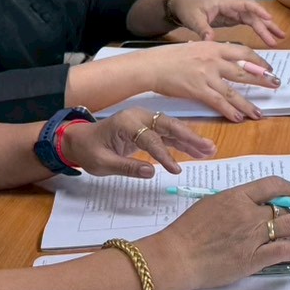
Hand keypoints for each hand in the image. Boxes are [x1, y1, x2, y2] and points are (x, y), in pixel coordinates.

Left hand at [62, 108, 215, 177]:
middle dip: (190, 137)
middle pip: (168, 126)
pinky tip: (196, 150)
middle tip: (208, 148)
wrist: (79, 140)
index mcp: (126, 123)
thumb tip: (151, 172)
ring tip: (209, 149)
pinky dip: (182, 142)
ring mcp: (145, 120)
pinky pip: (168, 134)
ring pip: (172, 128)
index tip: (176, 170)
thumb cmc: (89, 151)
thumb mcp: (102, 163)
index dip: (164, 154)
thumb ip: (127, 167)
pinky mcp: (147, 127)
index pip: (150, 138)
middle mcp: (139, 117)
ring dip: (191, 139)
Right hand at [145, 41, 281, 121]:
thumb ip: (211, 53)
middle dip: (262, 79)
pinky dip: (229, 111)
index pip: (243, 52)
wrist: (152, 65)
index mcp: (214, 46)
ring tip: (259, 112)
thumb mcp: (195, 47)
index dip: (258, 61)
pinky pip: (218, 102)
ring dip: (247, 103)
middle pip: (244, 70)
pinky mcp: (197, 89)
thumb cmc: (170, 57)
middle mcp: (213, 59)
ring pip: (233, 91)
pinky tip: (238, 118)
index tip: (268, 68)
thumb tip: (225, 59)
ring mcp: (206, 75)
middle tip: (275, 85)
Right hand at [146, 176, 289, 289]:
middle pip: (283, 207)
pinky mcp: (254, 258)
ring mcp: (253, 236)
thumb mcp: (209, 205)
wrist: (177, 256)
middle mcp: (249, 213)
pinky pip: (283, 251)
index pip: (270, 185)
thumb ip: (232, 203)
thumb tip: (248, 204)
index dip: (286, 188)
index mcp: (236, 197)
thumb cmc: (187, 231)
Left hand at [167, 0, 285, 46]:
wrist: (182, 4)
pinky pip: (249, 23)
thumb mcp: (193, 19)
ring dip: (266, 28)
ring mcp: (234, 12)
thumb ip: (203, 29)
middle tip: (279, 36)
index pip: (246, 4)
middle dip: (267, 24)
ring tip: (279, 38)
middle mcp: (233, 6)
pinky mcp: (232, 18)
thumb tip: (211, 41)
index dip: (258, 10)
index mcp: (225, 2)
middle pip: (254, 14)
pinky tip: (267, 37)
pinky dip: (258, 29)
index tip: (268, 18)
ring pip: (254, 19)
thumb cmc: (188, 7)